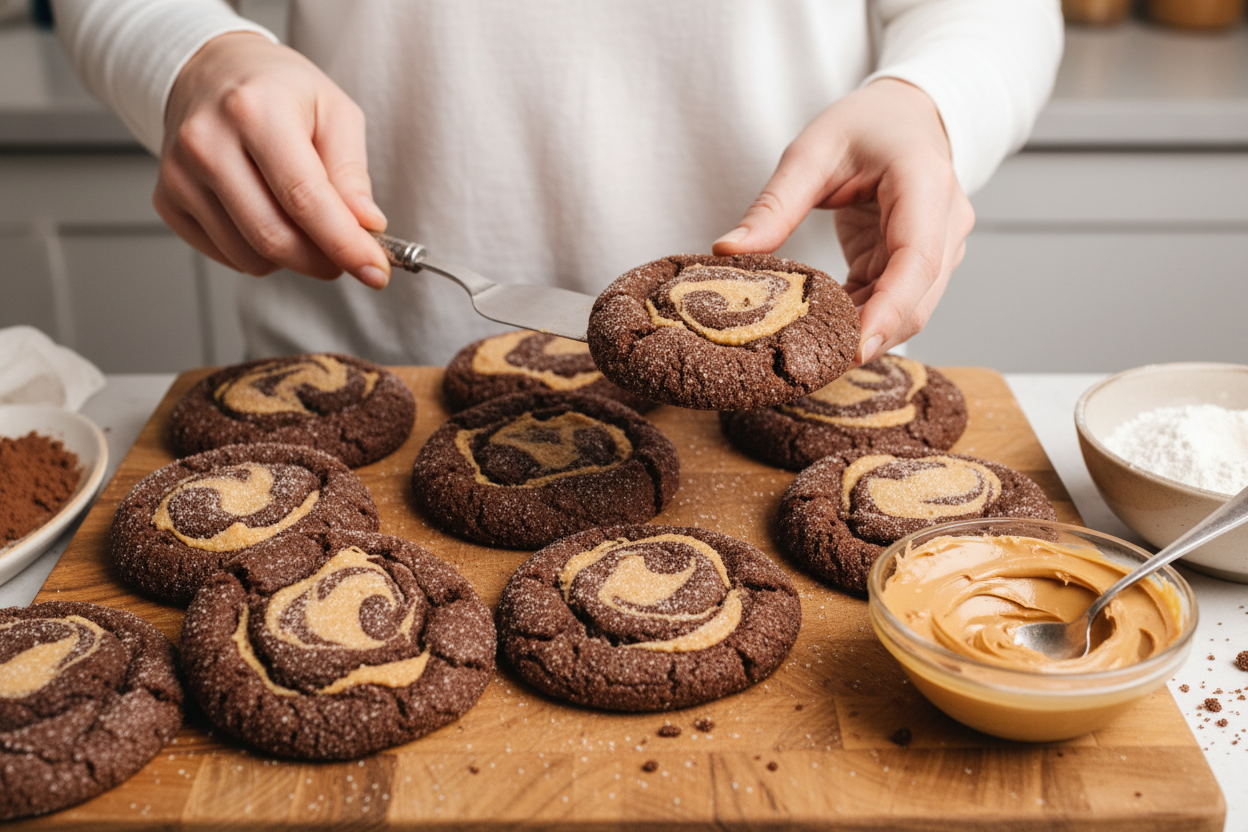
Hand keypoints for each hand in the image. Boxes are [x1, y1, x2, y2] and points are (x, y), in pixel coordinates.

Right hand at [154, 32, 390, 287]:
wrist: (211, 71)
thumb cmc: (278, 90)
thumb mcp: (334, 112)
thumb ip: (351, 173)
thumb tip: (366, 227)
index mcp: (254, 110)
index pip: (304, 199)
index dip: (344, 244)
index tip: (374, 270)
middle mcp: (206, 143)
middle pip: (273, 237)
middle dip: (322, 260)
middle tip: (346, 254)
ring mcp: (179, 175)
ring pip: (251, 257)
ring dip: (291, 256)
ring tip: (301, 218)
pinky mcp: (167, 200)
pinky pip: (227, 256)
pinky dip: (258, 251)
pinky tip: (265, 214)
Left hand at [712, 78, 973, 364]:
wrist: (907, 117)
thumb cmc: (865, 125)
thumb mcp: (811, 151)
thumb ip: (774, 205)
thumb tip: (727, 251)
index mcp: (925, 183)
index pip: (917, 260)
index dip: (889, 309)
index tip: (855, 347)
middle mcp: (947, 222)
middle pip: (918, 299)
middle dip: (870, 336)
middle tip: (812, 365)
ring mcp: (943, 247)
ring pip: (911, 310)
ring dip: (863, 333)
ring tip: (810, 352)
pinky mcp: (921, 266)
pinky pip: (894, 305)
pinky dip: (861, 320)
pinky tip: (823, 331)